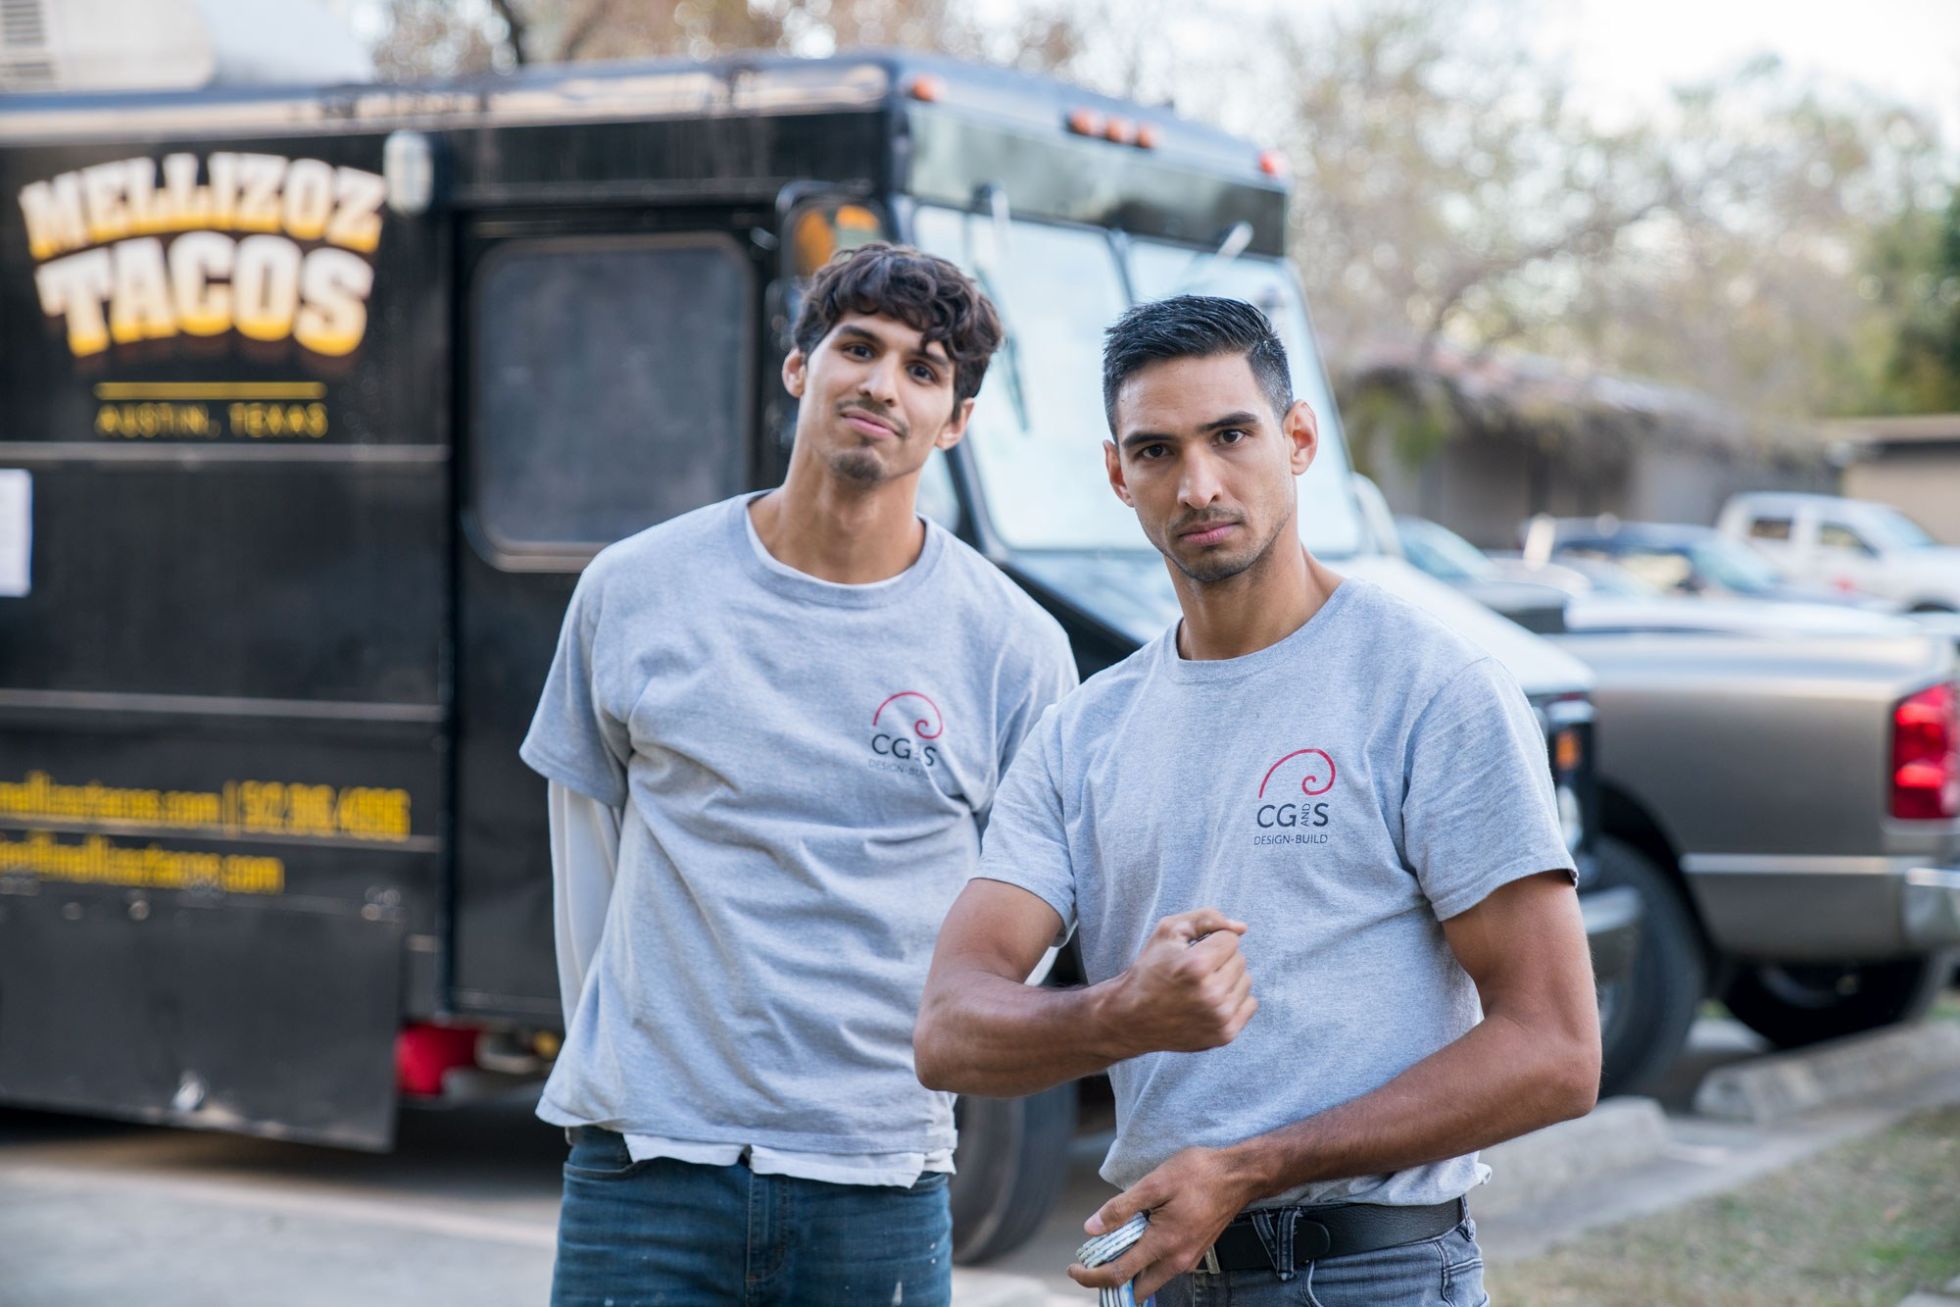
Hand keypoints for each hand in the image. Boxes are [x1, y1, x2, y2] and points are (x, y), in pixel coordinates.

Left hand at [1068, 1147, 1257, 1300]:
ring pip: (1150, 1280)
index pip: (1119, 1274)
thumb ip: (1121, 1208)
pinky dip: (1144, 1263)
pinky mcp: (1194, 1253)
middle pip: (1135, 1288)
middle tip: (1089, 1263)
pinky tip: (1136, 1239)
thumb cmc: (1198, 1174)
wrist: (1239, 1176)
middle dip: (1108, 1282)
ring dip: (1128, 1273)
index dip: (1091, 1276)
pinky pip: (1163, 1269)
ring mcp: (1188, 1259)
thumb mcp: (1155, 1183)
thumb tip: (1091, 1229)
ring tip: (1109, 1249)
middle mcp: (1177, 1261)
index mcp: (1164, 1244)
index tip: (1073, 1268)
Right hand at [1102, 908, 1256, 1056]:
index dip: (1210, 941)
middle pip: (1240, 960)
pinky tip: (1210, 1002)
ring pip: (1246, 981)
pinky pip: (1250, 1004)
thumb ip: (1207, 918)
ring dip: (1228, 980)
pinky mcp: (1225, 1035)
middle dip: (1220, 960)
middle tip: (1193, 973)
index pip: (1230, 939)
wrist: (1131, 1018)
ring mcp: (1220, 1017)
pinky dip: (1233, 1000)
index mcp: (1196, 966)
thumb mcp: (1169, 931)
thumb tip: (1243, 928)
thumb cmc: (1150, 969)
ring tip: (1201, 987)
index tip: (1191, 954)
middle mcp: (1211, 994)